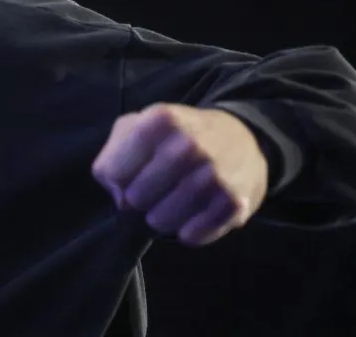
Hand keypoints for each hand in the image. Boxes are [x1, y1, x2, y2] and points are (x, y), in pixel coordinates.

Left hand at [91, 103, 267, 245]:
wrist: (243, 139)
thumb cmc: (177, 135)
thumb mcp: (138, 126)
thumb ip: (111, 157)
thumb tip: (118, 196)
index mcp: (161, 119)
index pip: (114, 172)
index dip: (119, 179)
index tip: (133, 172)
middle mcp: (188, 145)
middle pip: (135, 199)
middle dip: (139, 199)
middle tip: (155, 189)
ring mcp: (213, 175)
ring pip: (160, 222)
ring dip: (161, 217)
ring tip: (173, 201)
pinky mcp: (233, 204)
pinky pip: (191, 236)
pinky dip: (188, 231)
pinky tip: (195, 213)